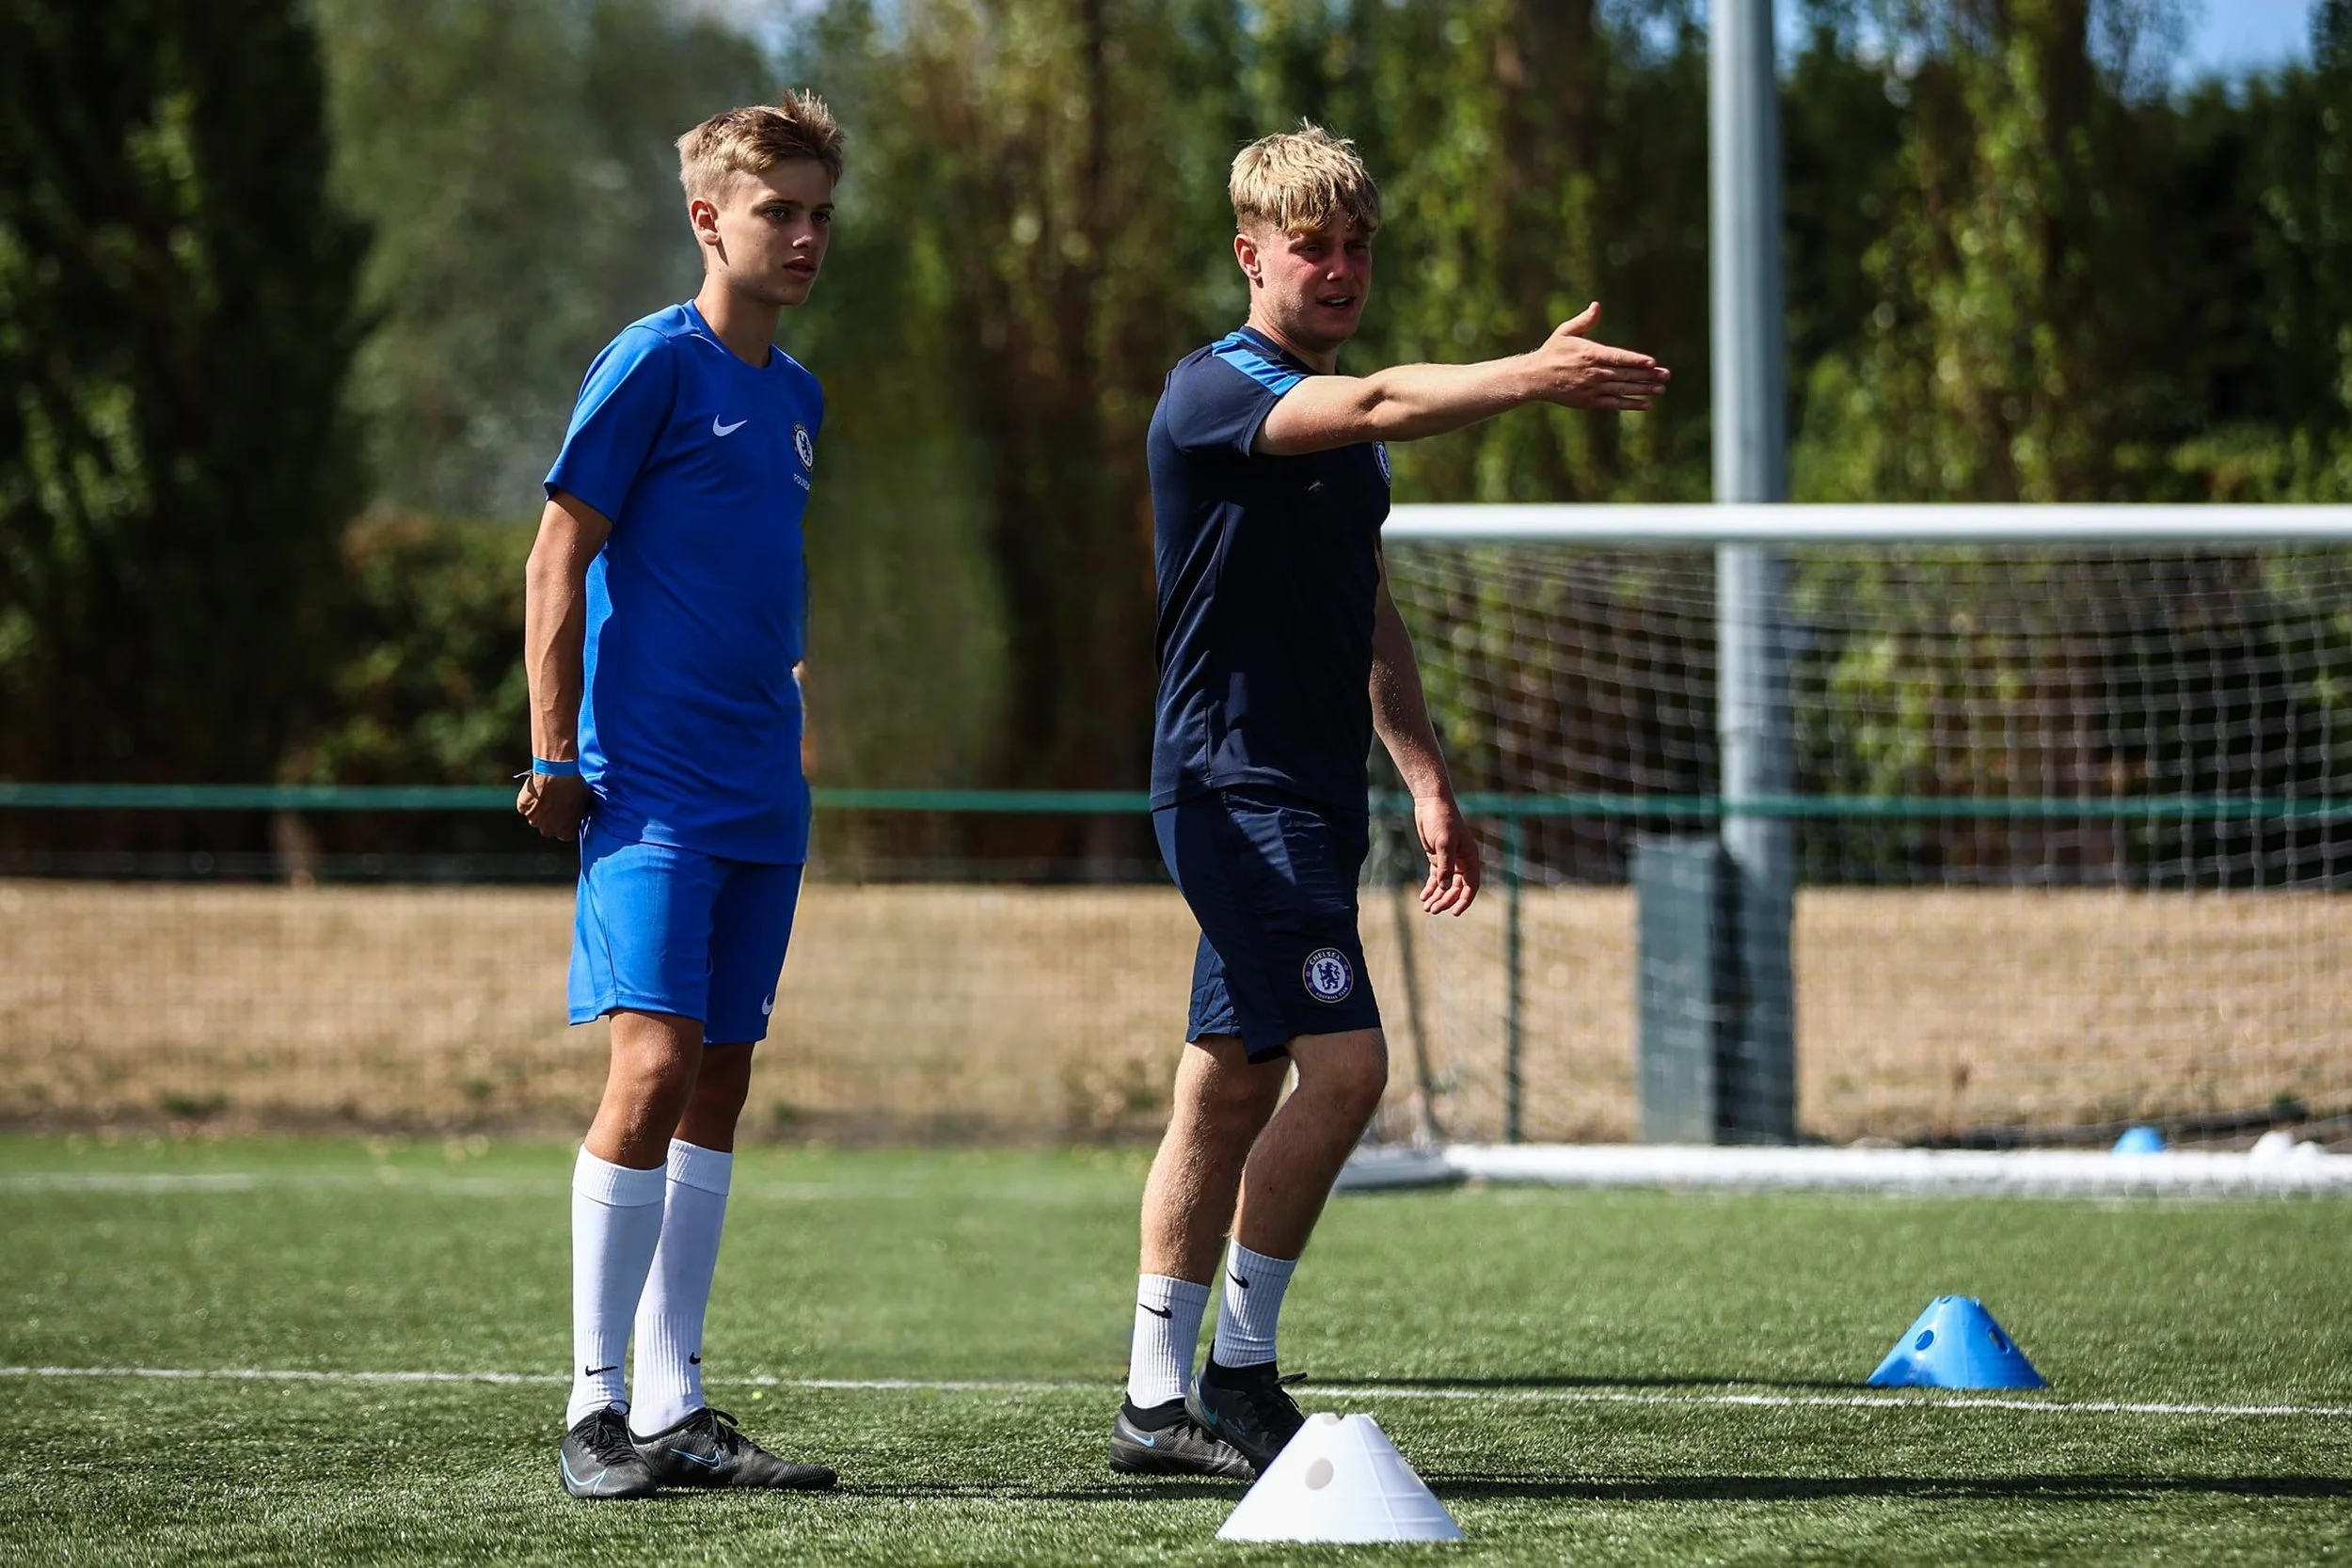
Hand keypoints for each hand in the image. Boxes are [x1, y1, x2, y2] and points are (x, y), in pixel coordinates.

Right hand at [516, 773, 589, 841]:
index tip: (567, 814)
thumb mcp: (584, 803)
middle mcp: (548, 831)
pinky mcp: (522, 808)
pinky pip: (525, 807)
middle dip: (552, 819)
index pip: (566, 834)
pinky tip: (537, 791)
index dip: (566, 823)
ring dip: (539, 810)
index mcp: (566, 833)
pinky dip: (529, 801)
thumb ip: (577, 813)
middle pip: (549, 828)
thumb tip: (577, 810)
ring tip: (546, 795)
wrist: (557, 774)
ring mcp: (534, 820)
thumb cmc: (573, 787)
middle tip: (556, 804)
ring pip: (536, 818)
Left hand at [1414, 793, 1480, 915]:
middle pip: (1456, 888)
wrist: (1431, 803)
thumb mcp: (1443, 843)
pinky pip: (1436, 877)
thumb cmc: (1441, 820)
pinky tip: (1423, 896)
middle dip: (1445, 900)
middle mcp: (1462, 861)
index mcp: (1470, 858)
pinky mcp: (1437, 857)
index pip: (1471, 885)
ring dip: (1437, 897)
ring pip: (1445, 885)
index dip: (1464, 900)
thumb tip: (1444, 888)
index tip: (1455, 913)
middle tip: (1432, 910)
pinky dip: (1431, 887)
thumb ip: (1445, 866)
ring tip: (1426, 908)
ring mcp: (1449, 860)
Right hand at [1527, 302, 1669, 411]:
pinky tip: (1646, 405)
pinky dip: (1630, 404)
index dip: (1636, 360)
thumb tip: (1597, 305)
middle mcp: (1594, 372)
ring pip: (1623, 390)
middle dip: (1648, 376)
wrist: (1536, 378)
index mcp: (1590, 354)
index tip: (1652, 362)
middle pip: (1625, 374)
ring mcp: (1592, 389)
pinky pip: (1614, 404)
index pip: (1618, 357)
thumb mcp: (1565, 332)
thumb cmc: (1552, 352)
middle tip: (1667, 375)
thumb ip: (1584, 320)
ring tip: (1661, 390)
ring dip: (1643, 390)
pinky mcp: (1590, 402)